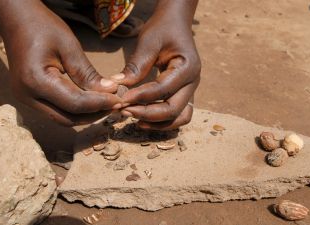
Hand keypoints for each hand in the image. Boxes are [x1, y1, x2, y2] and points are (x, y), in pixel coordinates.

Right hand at [0, 1, 121, 125]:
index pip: (75, 103)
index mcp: (36, 81)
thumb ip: (88, 73)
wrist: (16, 20)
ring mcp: (25, 100)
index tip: (118, 100)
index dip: (100, 104)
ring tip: (105, 104)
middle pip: (68, 118)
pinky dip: (74, 110)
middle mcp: (27, 96)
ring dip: (85, 115)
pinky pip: (56, 111)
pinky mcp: (29, 98)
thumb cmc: (42, 27)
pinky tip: (90, 102)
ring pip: (62, 118)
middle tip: (114, 104)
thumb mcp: (69, 46)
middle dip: (94, 114)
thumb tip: (110, 91)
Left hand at [112, 0, 200, 129]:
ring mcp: (190, 91)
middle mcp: (193, 82)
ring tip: (134, 120)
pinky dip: (162, 122)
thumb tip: (117, 85)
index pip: (163, 89)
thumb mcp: (148, 41)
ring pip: (179, 118)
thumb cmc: (163, 29)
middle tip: (124, 111)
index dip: (141, 97)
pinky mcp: (183, 95)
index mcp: (188, 67)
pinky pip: (177, 116)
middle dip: (147, 114)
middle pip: (173, 110)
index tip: (121, 99)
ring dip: (157, 123)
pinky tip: (142, 119)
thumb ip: (136, 65)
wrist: (175, 24)